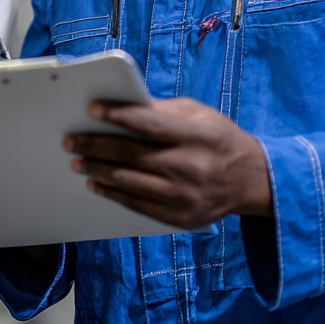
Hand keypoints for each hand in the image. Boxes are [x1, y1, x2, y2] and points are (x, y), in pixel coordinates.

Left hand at [65, 97, 272, 229]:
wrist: (252, 182)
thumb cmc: (220, 140)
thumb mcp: (201, 116)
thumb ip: (165, 111)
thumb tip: (126, 106)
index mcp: (196, 136)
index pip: (149, 123)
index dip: (118, 115)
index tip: (93, 110)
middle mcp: (189, 167)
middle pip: (131, 155)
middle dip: (96, 146)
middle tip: (72, 141)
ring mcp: (183, 196)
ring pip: (129, 182)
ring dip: (98, 170)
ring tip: (78, 161)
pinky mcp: (179, 217)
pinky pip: (137, 205)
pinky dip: (113, 193)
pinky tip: (98, 184)